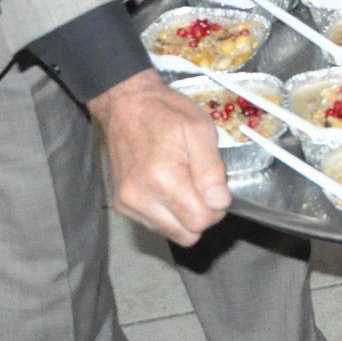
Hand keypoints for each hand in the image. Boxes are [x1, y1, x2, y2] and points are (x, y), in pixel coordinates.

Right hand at [90, 70, 231, 245]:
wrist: (126, 105)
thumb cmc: (166, 113)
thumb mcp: (200, 131)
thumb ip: (211, 171)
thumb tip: (220, 203)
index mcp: (164, 178)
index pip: (200, 220)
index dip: (217, 207)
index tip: (217, 188)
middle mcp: (141, 198)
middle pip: (186, 235)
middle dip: (203, 216)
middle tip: (205, 188)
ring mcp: (128, 204)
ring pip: (171, 234)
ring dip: (185, 218)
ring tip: (186, 186)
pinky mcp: (121, 205)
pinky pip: (154, 225)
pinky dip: (168, 215)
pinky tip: (170, 189)